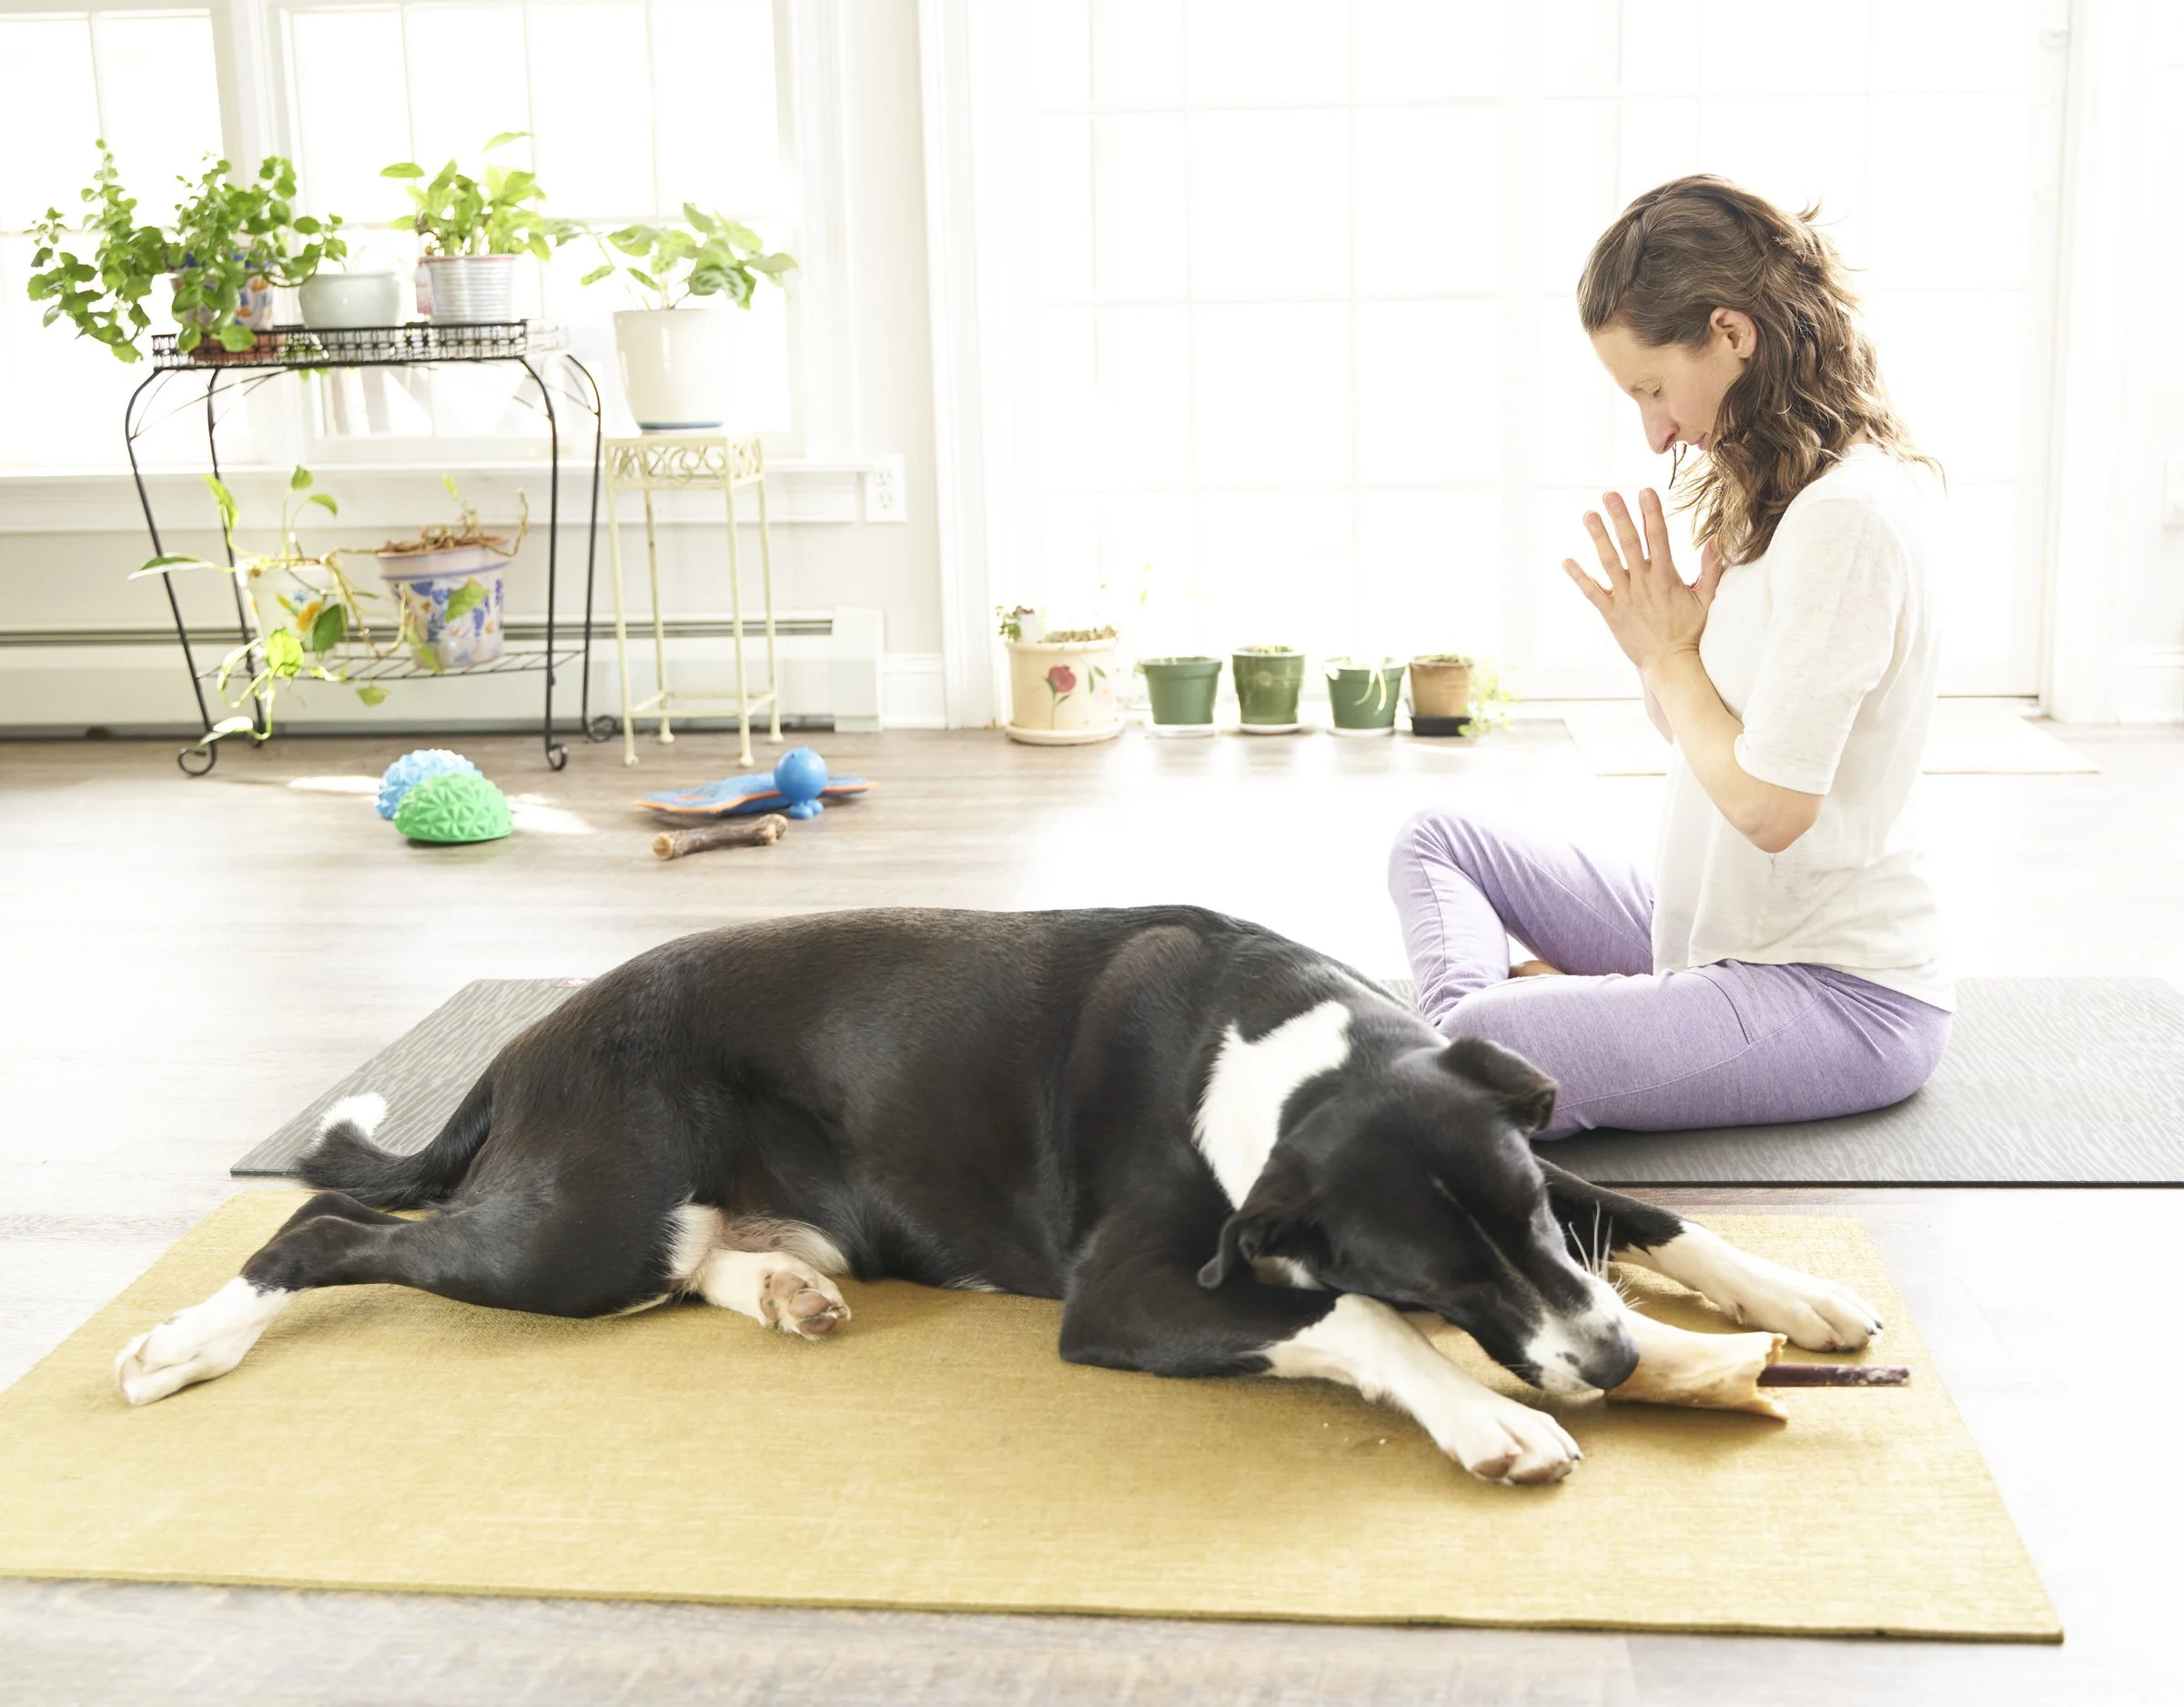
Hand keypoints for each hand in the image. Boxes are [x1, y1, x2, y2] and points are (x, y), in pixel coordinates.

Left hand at [1561, 489, 1724, 672]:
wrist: (1669, 664)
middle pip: (1630, 544)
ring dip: (1598, 537)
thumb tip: (1715, 540)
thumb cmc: (1689, 632)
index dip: (1651, 514)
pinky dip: (1579, 577)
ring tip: (1589, 515)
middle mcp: (1643, 584)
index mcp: (1666, 578)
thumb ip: (1710, 570)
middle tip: (1609, 494)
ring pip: (1608, 562)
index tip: (1645, 492)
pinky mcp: (1611, 613)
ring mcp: (1625, 598)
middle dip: (1620, 517)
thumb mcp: (1705, 600)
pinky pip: (1591, 592)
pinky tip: (1566, 561)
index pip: (1659, 538)